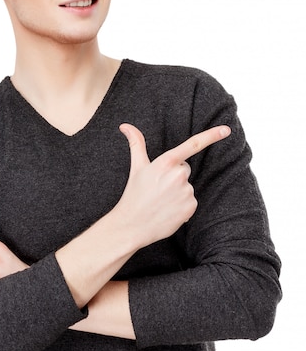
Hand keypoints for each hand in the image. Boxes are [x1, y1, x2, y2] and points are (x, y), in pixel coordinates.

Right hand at [116, 123, 230, 247]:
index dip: (211, 136)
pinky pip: (190, 202)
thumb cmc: (133, 195)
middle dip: (174, 176)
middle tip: (158, 188)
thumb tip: (125, 126)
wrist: (132, 225)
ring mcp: (186, 192)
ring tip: (161, 201)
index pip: (193, 144)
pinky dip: (181, 206)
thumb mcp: (136, 167)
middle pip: (184, 169)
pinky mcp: (190, 207)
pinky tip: (167, 210)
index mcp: (166, 162)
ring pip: (187, 187)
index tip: (226, 130)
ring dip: (178, 192)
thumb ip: (136, 143)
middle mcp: (179, 175)